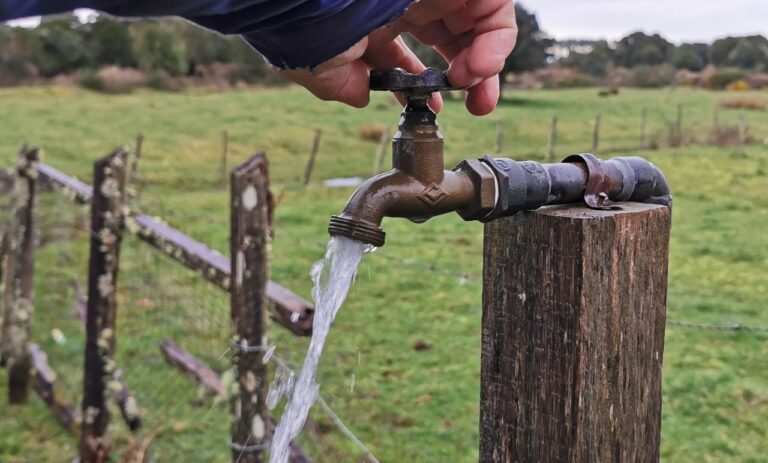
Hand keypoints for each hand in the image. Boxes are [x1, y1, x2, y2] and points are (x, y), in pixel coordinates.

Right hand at [277, 0, 516, 115]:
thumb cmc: (305, 26)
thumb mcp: (321, 68)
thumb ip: (342, 85)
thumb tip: (361, 96)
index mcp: (374, 19)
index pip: (406, 54)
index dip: (422, 83)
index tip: (431, 108)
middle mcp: (405, 1)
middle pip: (451, 39)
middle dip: (469, 77)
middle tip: (474, 106)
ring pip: (478, 25)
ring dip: (486, 64)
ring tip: (473, 86)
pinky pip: (494, 10)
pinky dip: (496, 43)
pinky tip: (477, 69)